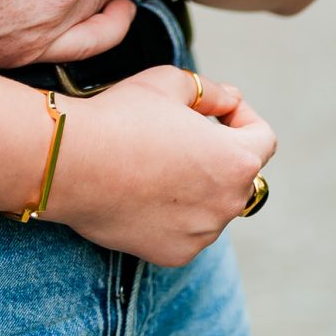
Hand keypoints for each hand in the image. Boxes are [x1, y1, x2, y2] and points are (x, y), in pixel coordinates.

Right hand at [49, 65, 276, 266]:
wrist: (71, 162)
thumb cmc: (122, 115)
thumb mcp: (169, 82)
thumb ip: (211, 91)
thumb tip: (230, 99)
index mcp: (235, 161)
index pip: (264, 139)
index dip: (242, 116)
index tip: (213, 109)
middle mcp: (227, 204)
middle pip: (238, 174)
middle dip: (216, 151)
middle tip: (175, 132)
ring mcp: (202, 235)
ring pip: (212, 203)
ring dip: (196, 183)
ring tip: (152, 161)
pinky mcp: (175, 254)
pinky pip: (187, 229)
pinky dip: (174, 212)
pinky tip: (140, 190)